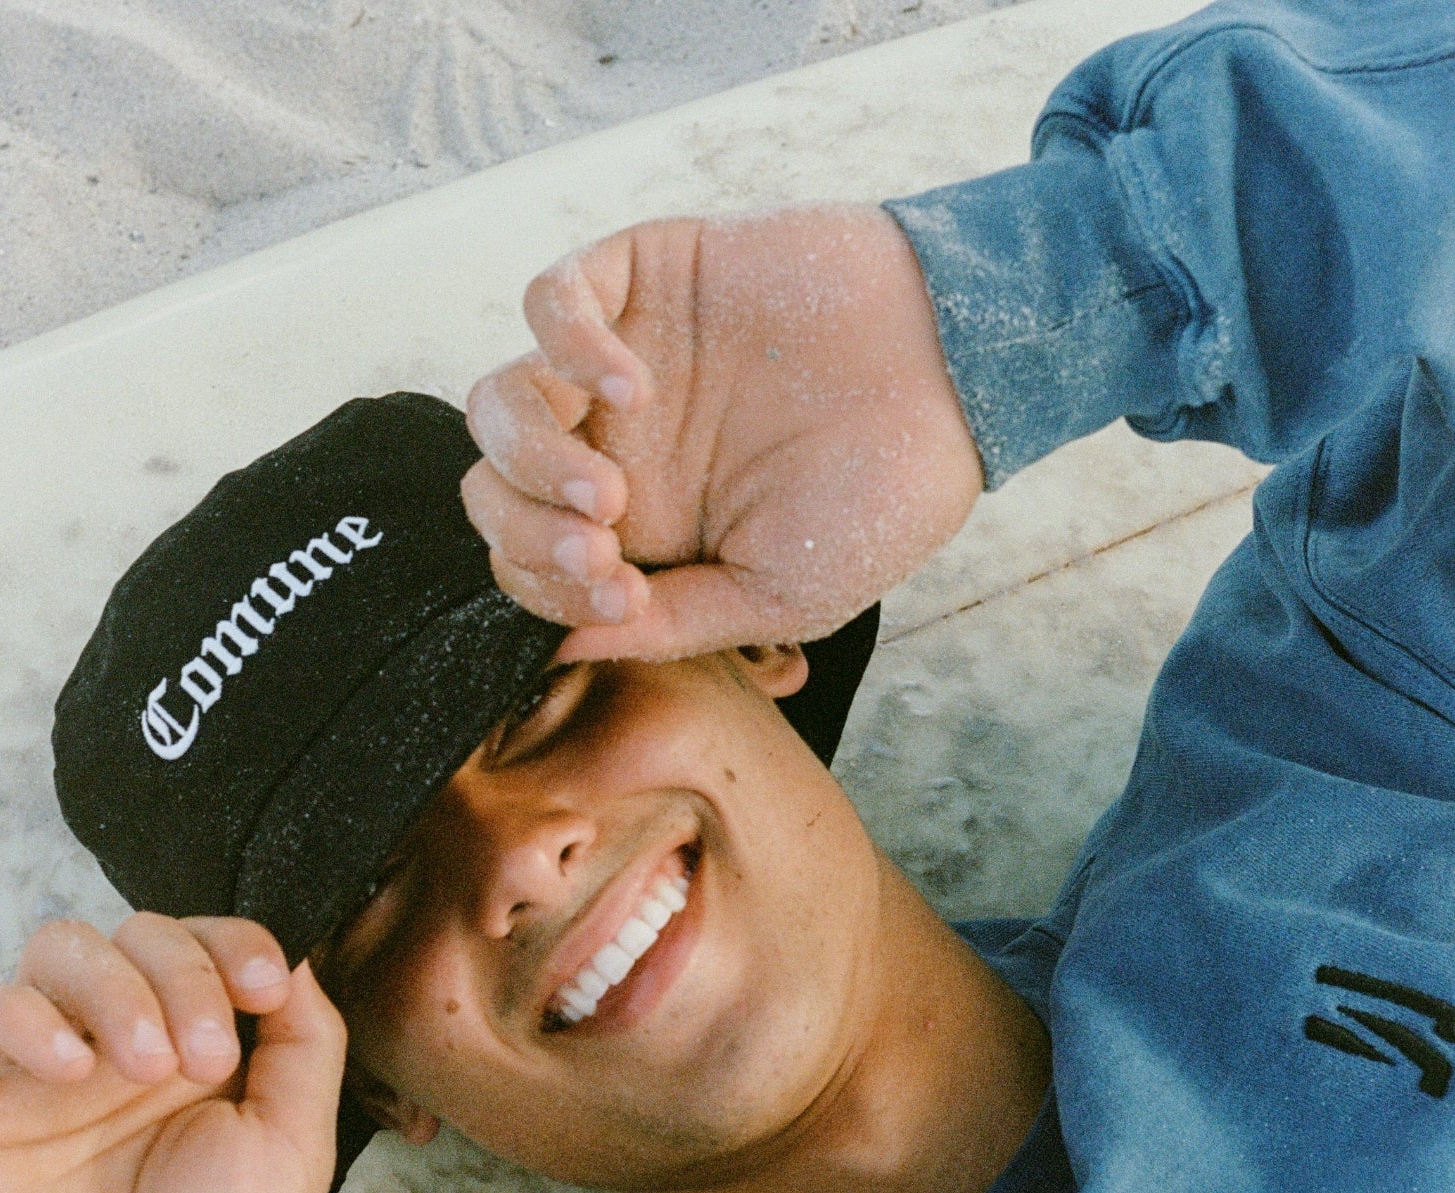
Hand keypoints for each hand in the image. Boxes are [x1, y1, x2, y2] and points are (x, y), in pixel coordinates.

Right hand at [0, 913, 344, 1192]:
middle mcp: (117, 1049)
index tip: (263, 989)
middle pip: (134, 933)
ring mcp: (40, 1073)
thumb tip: (296, 955)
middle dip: (182, 972)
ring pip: (58, 949)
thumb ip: (305, 1041)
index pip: (204, 943)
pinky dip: (22, 1015)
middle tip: (203, 1060)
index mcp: (194, 1052)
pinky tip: (71, 1067)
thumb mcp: (293, 1142)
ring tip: (145, 1065)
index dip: (234, 942)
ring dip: (115, 985)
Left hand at [463, 205, 981, 660]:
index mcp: (642, 531)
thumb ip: (673, 625)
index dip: (550, 592)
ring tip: (606, 490)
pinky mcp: (643, 279)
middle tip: (603, 549)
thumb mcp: (782, 595)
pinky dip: (562, 346)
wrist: (960, 376)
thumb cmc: (884, 495)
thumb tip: (558, 651)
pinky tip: (629, 387)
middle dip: (526, 537)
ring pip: (499, 404)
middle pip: (494, 491)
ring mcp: (620, 362)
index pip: (530, 565)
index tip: (624, 599)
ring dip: (530, 459)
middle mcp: (615, 449)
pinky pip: (547, 299)